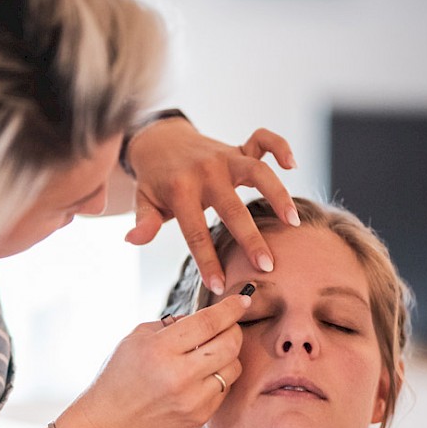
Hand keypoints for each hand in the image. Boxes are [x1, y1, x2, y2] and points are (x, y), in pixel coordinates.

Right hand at [63, 292, 251, 427]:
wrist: (111, 422)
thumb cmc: (120, 375)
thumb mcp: (136, 339)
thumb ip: (172, 324)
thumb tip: (206, 317)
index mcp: (160, 350)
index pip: (208, 323)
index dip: (230, 308)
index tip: (243, 298)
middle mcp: (179, 376)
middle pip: (229, 344)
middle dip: (234, 329)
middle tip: (227, 325)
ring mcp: (192, 399)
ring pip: (233, 367)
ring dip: (228, 354)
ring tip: (210, 352)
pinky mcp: (199, 416)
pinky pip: (224, 389)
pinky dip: (218, 376)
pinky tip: (202, 374)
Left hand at [123, 119, 297, 294]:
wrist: (159, 141)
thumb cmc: (154, 181)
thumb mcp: (143, 200)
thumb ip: (143, 221)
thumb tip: (133, 240)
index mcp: (180, 190)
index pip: (195, 231)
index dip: (206, 261)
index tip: (219, 287)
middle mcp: (205, 172)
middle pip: (231, 207)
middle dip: (250, 238)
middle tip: (267, 266)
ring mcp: (224, 157)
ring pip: (257, 172)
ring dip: (277, 195)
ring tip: (293, 222)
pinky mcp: (237, 148)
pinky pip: (263, 140)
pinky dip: (280, 146)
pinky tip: (293, 165)